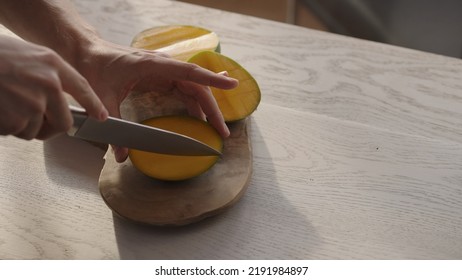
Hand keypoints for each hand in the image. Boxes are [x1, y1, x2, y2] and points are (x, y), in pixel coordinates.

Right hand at [0, 35, 107, 139]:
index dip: (94, 104)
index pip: (82, 87)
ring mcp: (33, 103)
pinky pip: (16, 133)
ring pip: (36, 130)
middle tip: (36, 121)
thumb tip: (59, 101)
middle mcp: (48, 84)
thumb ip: (48, 75)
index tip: (101, 117)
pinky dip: (6, 127)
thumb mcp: (28, 55)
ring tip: (6, 104)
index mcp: (52, 64)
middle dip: (50, 127)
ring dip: (22, 125)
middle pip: (64, 122)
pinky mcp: (15, 119)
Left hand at [76, 39, 237, 161]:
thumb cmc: (94, 67)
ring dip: (206, 108)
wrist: (87, 52)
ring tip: (216, 129)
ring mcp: (164, 71)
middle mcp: (163, 66)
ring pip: (193, 88)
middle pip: (197, 85)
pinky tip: (199, 118)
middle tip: (222, 132)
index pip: (189, 71)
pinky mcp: (161, 77)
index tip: (232, 85)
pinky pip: (184, 90)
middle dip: (212, 108)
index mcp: (151, 65)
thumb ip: (114, 126)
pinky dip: (194, 105)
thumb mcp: (102, 97)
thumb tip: (121, 156)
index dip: (212, 80)